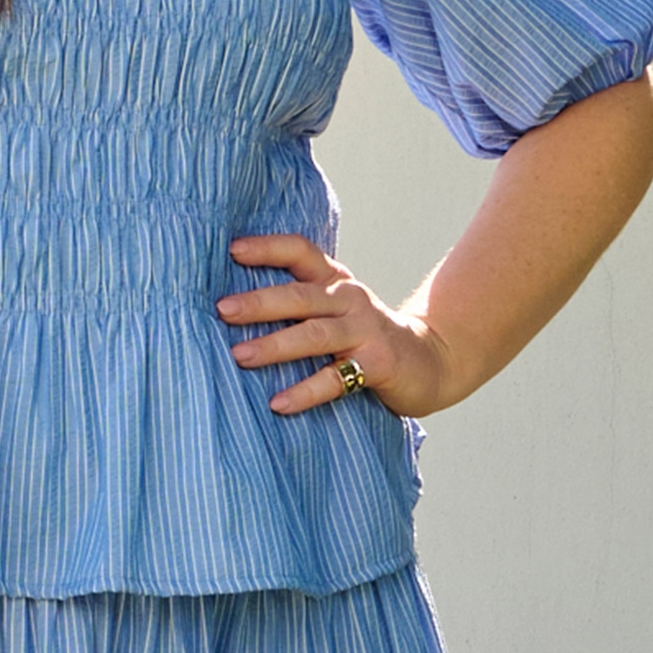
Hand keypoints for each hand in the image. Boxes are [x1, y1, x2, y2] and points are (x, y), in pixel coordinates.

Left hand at [216, 234, 449, 416]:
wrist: (430, 360)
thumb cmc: (365, 336)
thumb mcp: (336, 309)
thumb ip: (299, 304)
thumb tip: (231, 309)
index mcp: (335, 281)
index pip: (300, 252)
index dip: (267, 248)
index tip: (231, 251)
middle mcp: (349, 300)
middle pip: (300, 296)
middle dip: (259, 302)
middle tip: (222, 310)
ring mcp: (365, 331)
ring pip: (315, 334)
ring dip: (275, 345)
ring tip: (240, 356)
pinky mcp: (377, 364)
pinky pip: (336, 379)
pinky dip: (305, 391)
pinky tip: (279, 403)